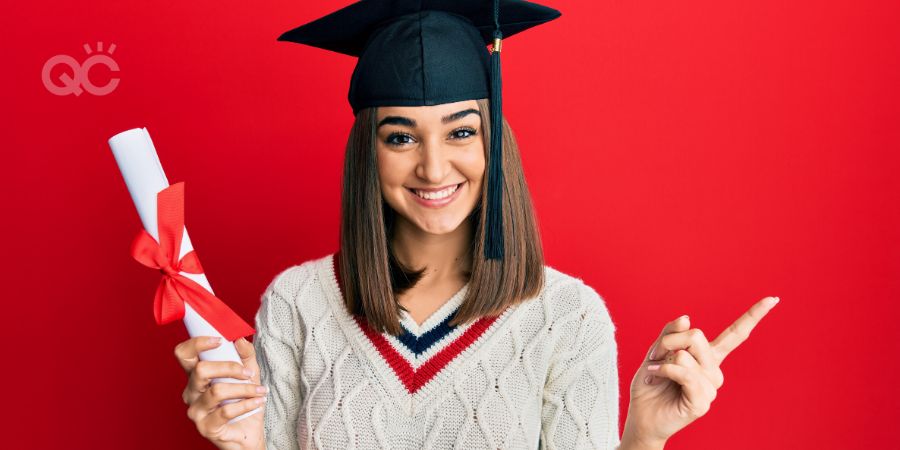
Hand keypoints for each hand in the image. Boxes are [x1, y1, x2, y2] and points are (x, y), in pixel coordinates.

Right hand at [175, 336, 265, 449]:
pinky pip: (226, 411)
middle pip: (200, 370)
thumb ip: (245, 355)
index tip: (220, 341)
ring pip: (217, 391)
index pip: (184, 354)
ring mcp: (196, 411)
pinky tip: (258, 402)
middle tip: (248, 373)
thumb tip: (239, 339)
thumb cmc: (244, 402)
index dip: (197, 343)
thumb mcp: (249, 373)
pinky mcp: (205, 427)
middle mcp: (191, 392)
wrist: (249, 432)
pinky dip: (246, 404)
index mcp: (197, 376)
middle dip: (229, 368)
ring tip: (260, 391)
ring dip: (244, 389)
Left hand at [622, 296, 779, 447]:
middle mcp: (714, 371)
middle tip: (656, 355)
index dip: (753, 316)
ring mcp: (710, 387)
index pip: (735, 334)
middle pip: (697, 336)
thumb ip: (671, 333)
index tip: (773, 298)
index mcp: (708, 356)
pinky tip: (657, 375)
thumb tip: (687, 317)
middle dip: (669, 341)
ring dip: (663, 360)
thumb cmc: (650, 384)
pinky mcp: (702, 402)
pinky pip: (685, 374)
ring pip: (686, 355)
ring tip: (657, 373)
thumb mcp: (657, 351)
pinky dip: (666, 370)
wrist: (642, 414)